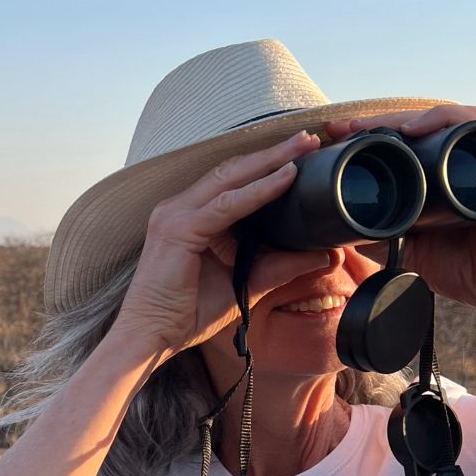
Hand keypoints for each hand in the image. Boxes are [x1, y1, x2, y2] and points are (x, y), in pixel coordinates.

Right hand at [111, 130, 334, 357]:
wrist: (150, 337)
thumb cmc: (187, 313)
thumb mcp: (245, 284)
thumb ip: (280, 266)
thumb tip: (324, 254)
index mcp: (190, 216)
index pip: (232, 181)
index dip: (266, 165)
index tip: (302, 154)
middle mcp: (179, 207)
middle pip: (232, 169)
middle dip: (273, 152)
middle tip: (309, 138)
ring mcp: (175, 215)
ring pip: (230, 178)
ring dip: (269, 161)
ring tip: (302, 148)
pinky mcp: (178, 230)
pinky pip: (226, 205)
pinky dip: (258, 191)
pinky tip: (284, 179)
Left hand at [324, 104, 475, 314]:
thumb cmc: (462, 269)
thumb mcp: (405, 250)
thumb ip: (377, 236)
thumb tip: (334, 228)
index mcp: (433, 177)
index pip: (397, 143)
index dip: (365, 135)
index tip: (332, 136)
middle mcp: (455, 161)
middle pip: (413, 125)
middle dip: (373, 122)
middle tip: (341, 127)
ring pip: (437, 118)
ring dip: (401, 118)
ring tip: (370, 127)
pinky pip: (473, 123)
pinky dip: (442, 119)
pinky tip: (413, 131)